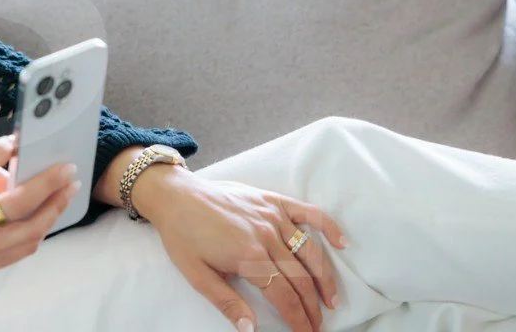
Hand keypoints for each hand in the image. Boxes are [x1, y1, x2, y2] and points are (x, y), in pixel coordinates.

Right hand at [0, 134, 80, 302]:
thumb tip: (10, 173)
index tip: (16, 139)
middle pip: (19, 202)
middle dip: (49, 182)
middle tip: (67, 167)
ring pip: (32, 229)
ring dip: (54, 207)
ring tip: (68, 190)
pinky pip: (25, 248)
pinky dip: (40, 229)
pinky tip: (48, 215)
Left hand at [136, 169, 346, 331]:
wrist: (174, 195)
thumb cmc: (182, 235)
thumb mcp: (197, 275)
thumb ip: (226, 302)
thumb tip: (251, 329)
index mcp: (248, 257)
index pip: (284, 296)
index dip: (299, 319)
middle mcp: (266, 236)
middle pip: (300, 278)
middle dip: (313, 306)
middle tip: (319, 325)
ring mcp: (272, 216)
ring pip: (310, 251)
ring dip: (325, 277)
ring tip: (331, 299)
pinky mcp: (272, 200)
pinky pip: (308, 212)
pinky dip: (328, 226)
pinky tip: (341, 243)